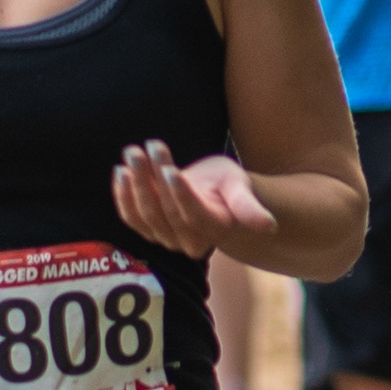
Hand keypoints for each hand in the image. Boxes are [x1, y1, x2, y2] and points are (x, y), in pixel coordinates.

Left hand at [111, 140, 275, 260]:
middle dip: (152, 178)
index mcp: (214, 229)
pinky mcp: (149, 232)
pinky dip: (123, 196)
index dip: (179, 193)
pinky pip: (132, 218)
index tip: (169, 168)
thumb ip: (248, 206)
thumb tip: (270, 225)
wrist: (212, 198)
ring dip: (135, 183)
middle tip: (145, 147)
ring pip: (145, 214)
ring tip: (132, 153)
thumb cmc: (228, 188)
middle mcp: (189, 243)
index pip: (192, 214)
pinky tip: (120, 171)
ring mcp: (166, 240)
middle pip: (166, 212)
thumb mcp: (240, 188)